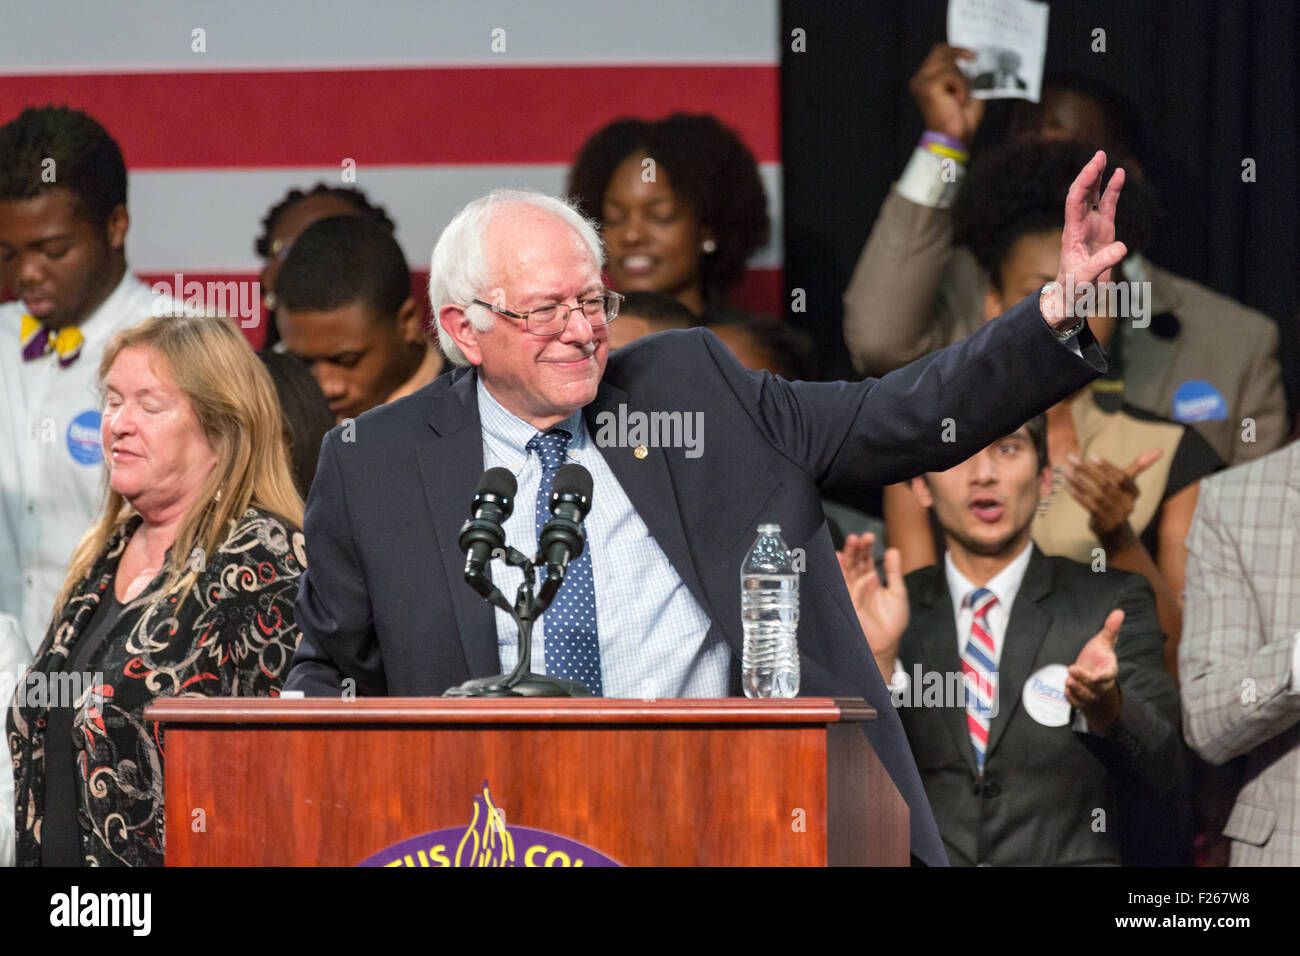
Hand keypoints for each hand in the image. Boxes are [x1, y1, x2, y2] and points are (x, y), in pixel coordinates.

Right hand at [837, 532, 908, 675]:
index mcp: (870, 580)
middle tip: (858, 537)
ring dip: (848, 557)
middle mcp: (859, 584)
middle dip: (855, 549)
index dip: (865, 548)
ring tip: (851, 543)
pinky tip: (862, 571)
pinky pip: (849, 589)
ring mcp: (852, 593)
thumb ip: (894, 571)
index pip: (865, 559)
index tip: (868, 536)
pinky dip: (855, 580)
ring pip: (846, 572)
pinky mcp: (849, 604)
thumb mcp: (898, 592)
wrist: (888, 642)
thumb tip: (893, 550)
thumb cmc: (893, 620)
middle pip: (853, 562)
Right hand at [908, 44, 985, 147]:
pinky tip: (959, 100)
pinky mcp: (928, 87)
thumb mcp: (964, 88)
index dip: (954, 49)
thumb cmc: (960, 118)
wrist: (954, 137)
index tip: (972, 55)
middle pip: (939, 51)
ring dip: (961, 79)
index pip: (937, 53)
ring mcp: (921, 82)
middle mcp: (919, 79)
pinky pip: (951, 74)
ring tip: (961, 97)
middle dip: (958, 56)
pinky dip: (961, 86)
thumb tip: (972, 56)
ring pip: (947, 62)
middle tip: (972, 63)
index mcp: (925, 80)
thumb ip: (963, 72)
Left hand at [1041, 151, 1126, 329]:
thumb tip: (1121, 248)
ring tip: (1103, 157)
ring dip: (1098, 177)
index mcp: (1072, 234)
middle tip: (1099, 155)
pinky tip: (1119, 175)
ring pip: (1095, 196)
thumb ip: (1101, 264)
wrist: (1072, 298)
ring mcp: (1092, 227)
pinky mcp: (1104, 231)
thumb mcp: (1084, 280)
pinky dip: (1113, 191)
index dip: (1083, 184)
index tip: (1093, 168)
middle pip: (1083, 194)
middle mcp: (1080, 225)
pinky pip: (1109, 206)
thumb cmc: (1073, 290)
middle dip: (1090, 174)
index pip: (1075, 202)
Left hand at [1063, 448, 1161, 545]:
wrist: (1116, 531)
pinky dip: (1077, 495)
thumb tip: (1160, 449)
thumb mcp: (1129, 483)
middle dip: (1087, 471)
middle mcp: (1127, 504)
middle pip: (1106, 485)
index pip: (1122, 478)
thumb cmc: (1120, 499)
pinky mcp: (1103, 522)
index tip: (1092, 456)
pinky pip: (1089, 506)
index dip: (1108, 467)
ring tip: (1066, 471)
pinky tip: (1067, 486)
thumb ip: (1139, 466)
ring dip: (1079, 481)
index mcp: (1134, 492)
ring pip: (1095, 495)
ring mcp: (1115, 514)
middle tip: (1072, 459)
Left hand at [1066, 608, 1123, 734]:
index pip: (1109, 674)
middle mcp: (1102, 684)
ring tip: (1068, 681)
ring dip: (1077, 690)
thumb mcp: (1103, 641)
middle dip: (1084, 680)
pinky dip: (1073, 700)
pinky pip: (1078, 703)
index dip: (1103, 676)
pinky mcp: (1082, 700)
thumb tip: (1119, 611)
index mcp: (1109, 669)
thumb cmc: (1098, 656)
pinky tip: (1066, 691)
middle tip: (1071, 670)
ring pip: (1086, 696)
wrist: (1092, 674)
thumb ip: (1110, 629)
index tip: (1096, 676)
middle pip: (1095, 686)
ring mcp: (1092, 693)